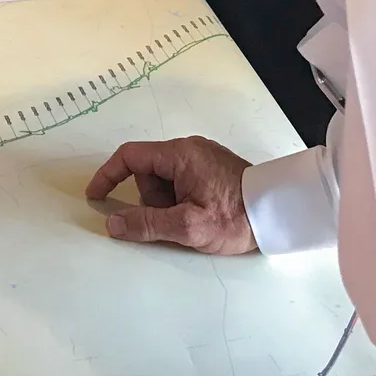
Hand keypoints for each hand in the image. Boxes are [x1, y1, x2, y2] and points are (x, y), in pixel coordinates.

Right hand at [86, 136, 255, 254]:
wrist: (279, 213)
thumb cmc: (234, 217)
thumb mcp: (187, 226)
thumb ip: (146, 224)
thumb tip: (112, 224)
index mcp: (179, 154)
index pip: (129, 157)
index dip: (108, 175)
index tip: (96, 196)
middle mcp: (188, 148)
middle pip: (148, 172)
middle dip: (152, 200)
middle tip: (175, 221)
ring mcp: (202, 157)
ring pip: (165, 179)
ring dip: (168, 202)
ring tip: (194, 220)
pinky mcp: (213, 168)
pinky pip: (182, 181)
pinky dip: (181, 199)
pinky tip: (201, 214)